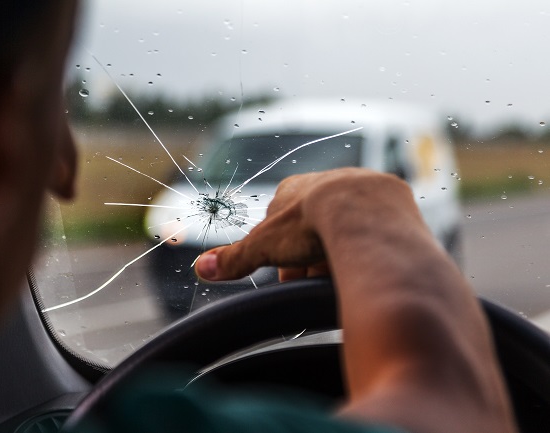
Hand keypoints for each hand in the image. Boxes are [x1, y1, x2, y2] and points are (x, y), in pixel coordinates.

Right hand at [195, 168, 417, 281]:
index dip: (284, 255)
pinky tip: (370, 260)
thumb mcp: (265, 245)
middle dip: (313, 256)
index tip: (290, 278)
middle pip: (315, 226)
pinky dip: (370, 244)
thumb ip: (235, 257)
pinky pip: (377, 225)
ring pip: (347, 225)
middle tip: (318, 281)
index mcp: (294, 189)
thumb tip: (201, 268)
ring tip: (344, 274)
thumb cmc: (311, 224)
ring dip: (342, 250)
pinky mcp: (392, 199)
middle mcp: (328, 181)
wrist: (366, 213)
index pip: (282, 225)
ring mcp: (362, 187)